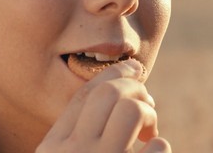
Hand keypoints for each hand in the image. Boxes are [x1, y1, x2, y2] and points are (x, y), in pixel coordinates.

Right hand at [36, 59, 170, 152]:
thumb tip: (123, 93)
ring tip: (150, 133)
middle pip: (108, 93)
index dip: (112, 74)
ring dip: (148, 114)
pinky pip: (158, 147)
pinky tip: (155, 151)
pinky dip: (161, 146)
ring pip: (131, 110)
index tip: (134, 68)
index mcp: (52, 147)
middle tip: (147, 104)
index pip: (83, 95)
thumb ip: (79, 135)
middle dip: (134, 88)